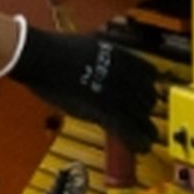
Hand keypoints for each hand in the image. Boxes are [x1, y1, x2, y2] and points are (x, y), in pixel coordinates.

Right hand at [4, 25, 158, 157]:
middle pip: (148, 96)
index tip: (145, 94)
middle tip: (142, 117)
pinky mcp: (104, 111)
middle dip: (146, 109)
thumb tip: (106, 62)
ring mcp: (115, 92)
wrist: (43, 57)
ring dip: (147, 129)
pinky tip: (140, 148)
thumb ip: (104, 56)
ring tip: (148, 138)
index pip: (151, 74)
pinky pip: (128, 130)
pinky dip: (136, 141)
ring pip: (142, 115)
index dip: (148, 86)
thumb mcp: (90, 46)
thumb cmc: (58, 50)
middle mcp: (124, 74)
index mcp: (122, 56)